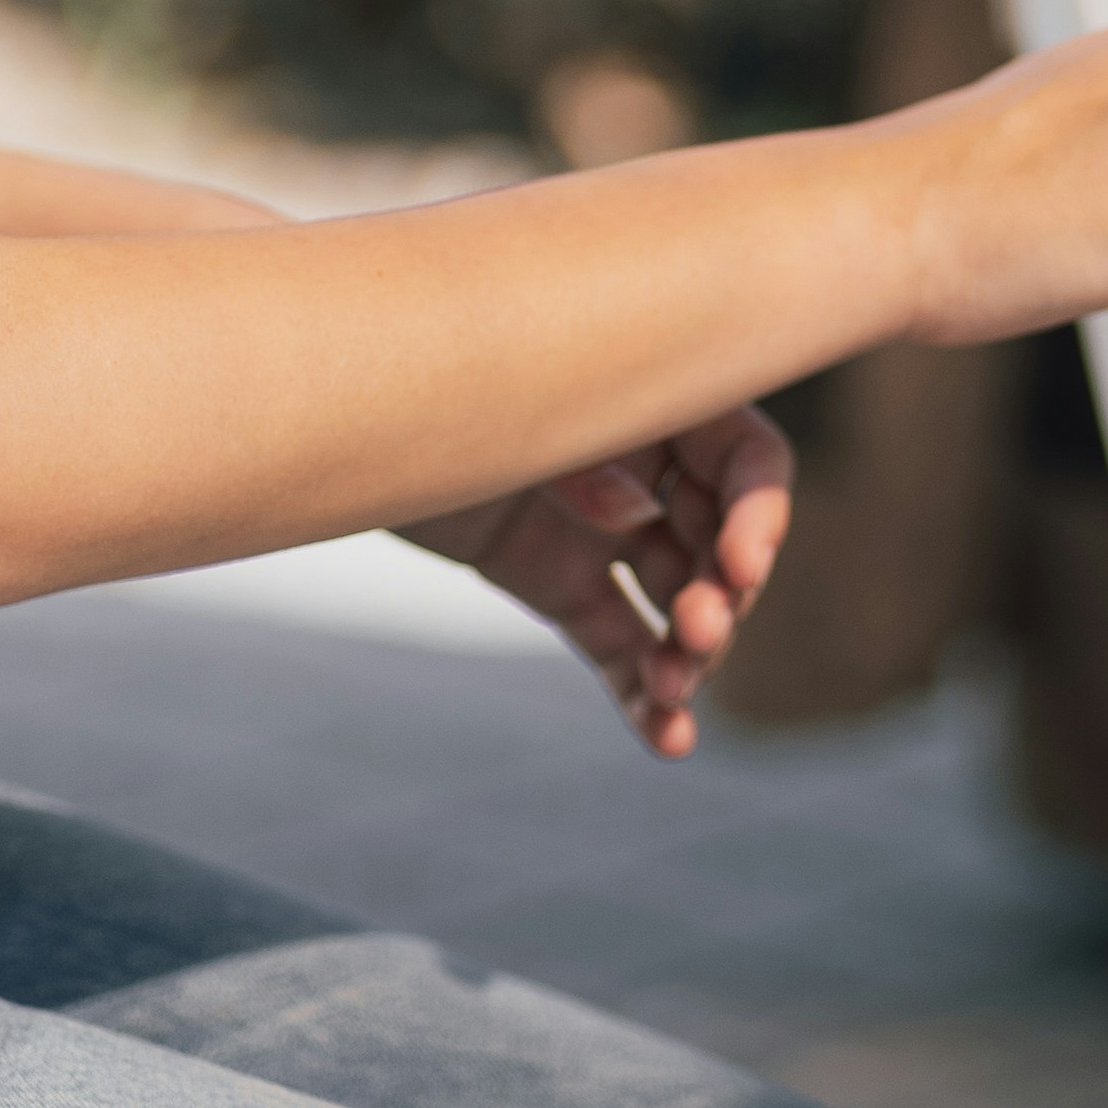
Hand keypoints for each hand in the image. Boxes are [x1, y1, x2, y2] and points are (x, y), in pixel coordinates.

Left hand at [406, 401, 794, 760]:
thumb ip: (584, 446)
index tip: (740, 567)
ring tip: (672, 688)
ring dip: (689, 653)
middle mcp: (646, 468)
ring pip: (674, 606)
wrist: (346, 405)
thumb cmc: (435, 366)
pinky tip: (668, 742)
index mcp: (657, 400)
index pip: (747, 463)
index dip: (760, 516)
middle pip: (719, 545)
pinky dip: (641, 695)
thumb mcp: (513, 391)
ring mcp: (602, 532)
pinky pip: (616, 644)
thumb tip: (635, 514)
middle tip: (696, 630)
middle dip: (721, 594)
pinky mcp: (560, 583)